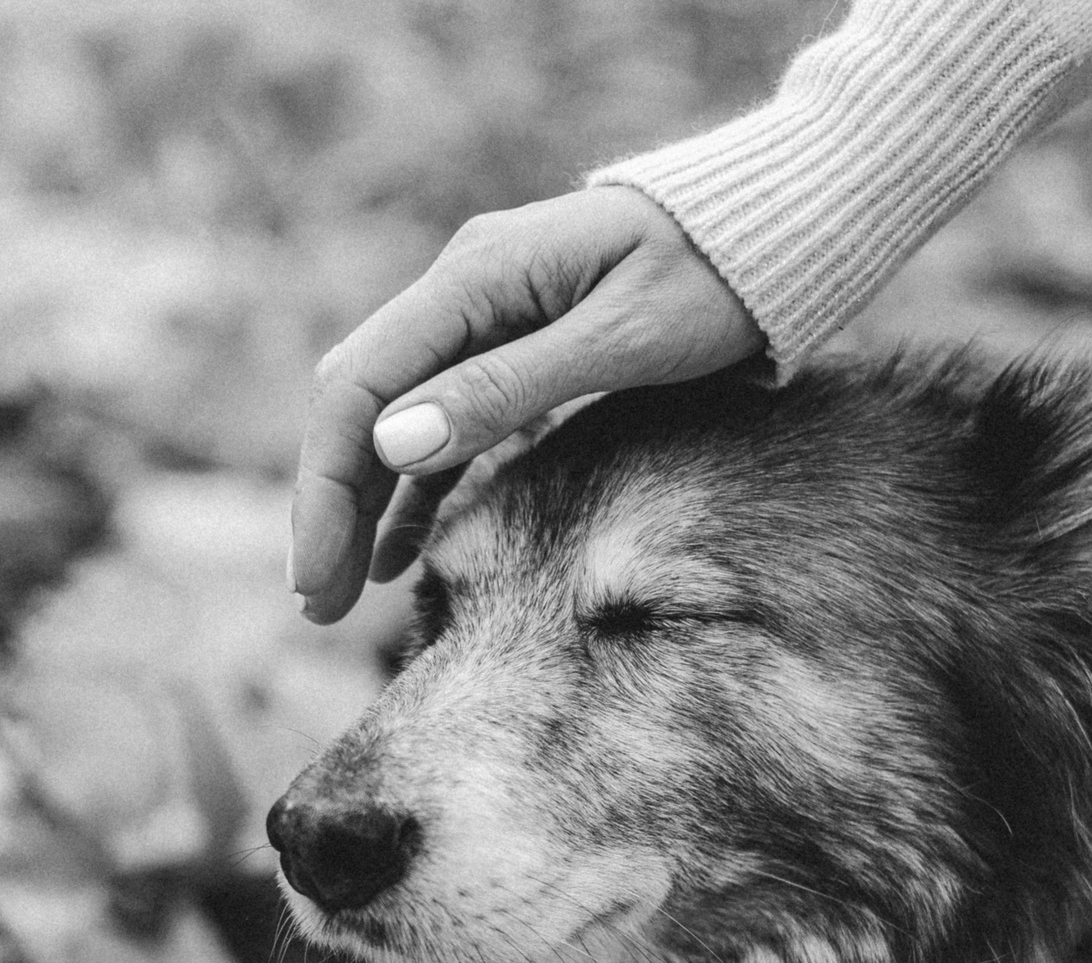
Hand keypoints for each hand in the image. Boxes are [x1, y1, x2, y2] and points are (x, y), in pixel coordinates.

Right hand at [287, 185, 761, 622]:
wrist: (774, 227)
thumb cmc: (714, 276)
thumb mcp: (620, 340)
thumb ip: (507, 389)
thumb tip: (394, 445)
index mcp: (473, 278)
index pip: (356, 388)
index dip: (325, 488)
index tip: (317, 575)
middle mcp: (460, 290)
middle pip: (357, 408)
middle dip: (328, 508)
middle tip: (316, 606)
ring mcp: (482, 317)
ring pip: (391, 422)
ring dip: (361, 508)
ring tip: (343, 599)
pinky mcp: (512, 345)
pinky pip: (441, 425)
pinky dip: (414, 490)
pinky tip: (399, 556)